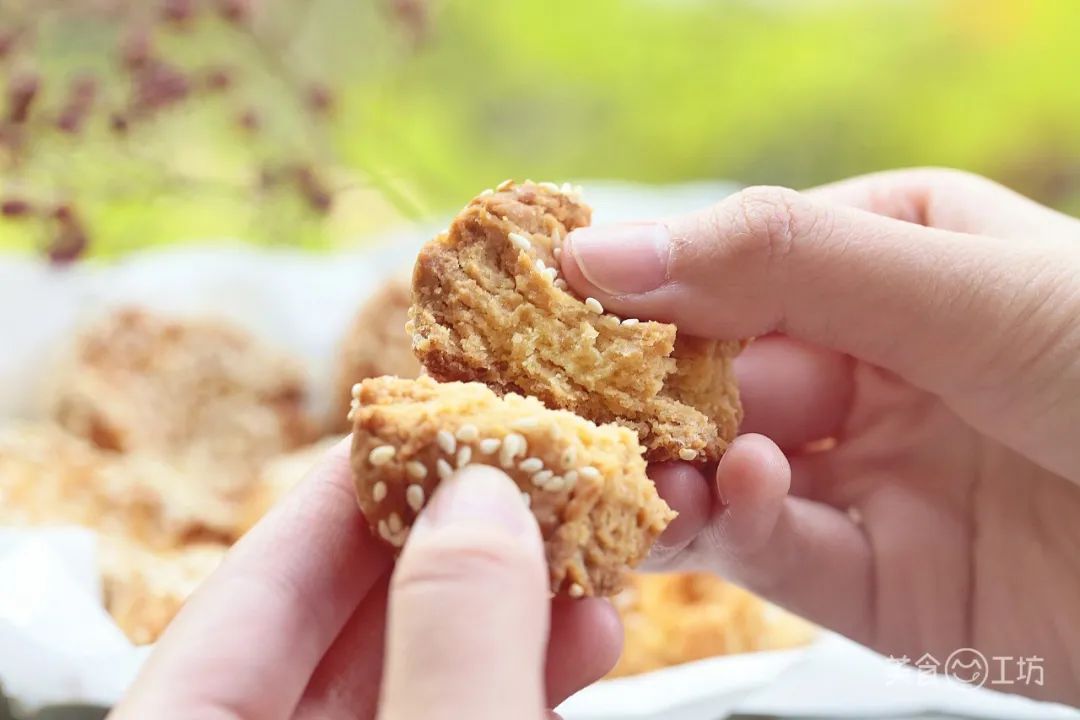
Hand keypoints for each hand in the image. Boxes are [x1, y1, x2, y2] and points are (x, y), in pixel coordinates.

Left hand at [110, 441, 620, 718]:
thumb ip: (449, 645)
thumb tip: (483, 494)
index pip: (249, 591)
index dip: (344, 492)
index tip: (429, 416)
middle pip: (339, 627)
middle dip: (451, 543)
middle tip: (530, 469)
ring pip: (414, 675)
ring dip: (505, 610)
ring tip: (584, 544)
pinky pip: (455, 719)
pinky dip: (518, 679)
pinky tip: (587, 631)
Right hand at [560, 168, 1079, 703]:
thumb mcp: (961, 281)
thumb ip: (779, 260)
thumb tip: (605, 249)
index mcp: (879, 261)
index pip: (728, 268)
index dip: (642, 285)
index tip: (552, 302)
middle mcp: (858, 365)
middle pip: (709, 375)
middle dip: (643, 391)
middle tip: (568, 401)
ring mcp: (860, 472)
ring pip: (718, 468)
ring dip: (669, 468)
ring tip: (640, 467)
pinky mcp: (871, 576)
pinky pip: (772, 548)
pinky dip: (734, 527)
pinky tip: (731, 495)